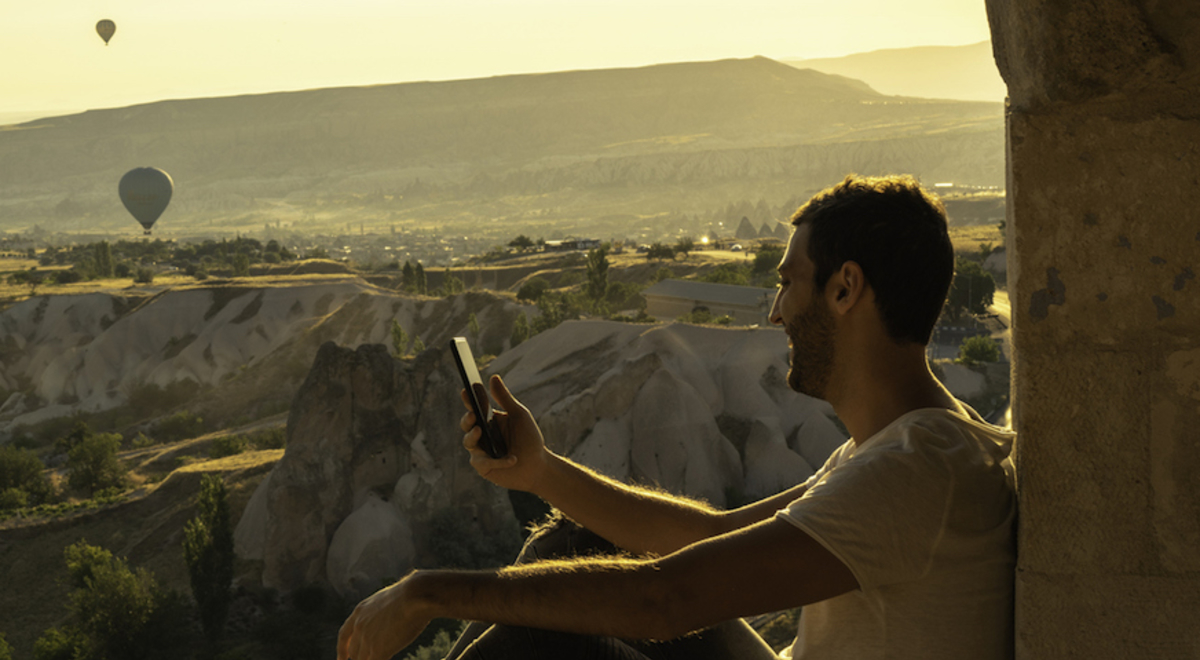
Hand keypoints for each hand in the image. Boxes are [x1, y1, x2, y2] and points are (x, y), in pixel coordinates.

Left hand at [337, 574, 430, 659]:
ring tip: (382, 656)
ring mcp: (367, 639)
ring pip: (362, 659)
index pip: (344, 635)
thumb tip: (388, 620)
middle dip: (361, 657)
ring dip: (371, 659)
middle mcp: (359, 626)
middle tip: (371, 658)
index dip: (342, 649)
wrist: (414, 595)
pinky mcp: (378, 650)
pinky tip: (387, 658)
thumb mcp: (388, 601)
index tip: (342, 658)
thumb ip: (381, 613)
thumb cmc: (410, 596)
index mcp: (360, 612)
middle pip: (354, 651)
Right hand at [460, 374, 550, 492]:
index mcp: (488, 420)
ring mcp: (480, 451)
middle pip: (466, 424)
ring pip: (469, 442)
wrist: (538, 466)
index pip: (474, 407)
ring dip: (473, 437)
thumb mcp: (519, 416)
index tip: (466, 391)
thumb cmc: (529, 439)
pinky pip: (484, 462)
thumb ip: (505, 399)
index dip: (468, 399)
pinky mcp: (484, 467)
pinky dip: (499, 460)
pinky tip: (512, 459)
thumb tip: (493, 377)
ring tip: (481, 430)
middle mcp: (481, 434)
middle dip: (467, 419)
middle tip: (473, 414)